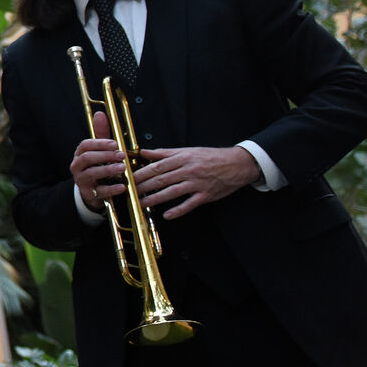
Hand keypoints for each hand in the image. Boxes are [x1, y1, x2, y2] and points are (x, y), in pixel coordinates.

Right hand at [70, 109, 127, 211]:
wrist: (91, 191)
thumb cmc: (97, 167)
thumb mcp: (99, 151)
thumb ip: (101, 134)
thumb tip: (100, 113)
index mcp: (79, 154)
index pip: (85, 145)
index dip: (100, 143)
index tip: (115, 143)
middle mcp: (77, 167)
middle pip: (87, 158)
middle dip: (105, 155)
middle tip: (122, 155)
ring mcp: (82, 181)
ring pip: (92, 173)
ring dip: (108, 170)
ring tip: (122, 168)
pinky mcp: (89, 194)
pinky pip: (100, 191)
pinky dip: (112, 189)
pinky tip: (123, 186)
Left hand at [132, 146, 260, 219]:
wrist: (237, 164)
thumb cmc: (210, 157)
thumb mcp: (187, 151)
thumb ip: (164, 153)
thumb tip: (144, 152)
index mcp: (182, 158)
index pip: (157, 166)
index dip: (141, 173)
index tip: (129, 179)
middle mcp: (188, 170)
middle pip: (161, 179)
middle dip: (144, 186)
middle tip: (131, 193)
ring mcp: (197, 183)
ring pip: (172, 192)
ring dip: (156, 198)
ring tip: (142, 204)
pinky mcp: (206, 195)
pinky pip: (190, 204)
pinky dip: (178, 210)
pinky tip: (167, 215)